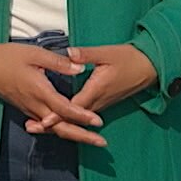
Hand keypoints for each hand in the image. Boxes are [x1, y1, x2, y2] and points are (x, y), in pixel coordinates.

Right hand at [0, 41, 105, 146]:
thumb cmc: (7, 57)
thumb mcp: (35, 54)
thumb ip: (59, 63)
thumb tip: (80, 68)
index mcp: (38, 90)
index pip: (64, 108)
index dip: (82, 116)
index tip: (98, 122)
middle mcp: (34, 105)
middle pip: (61, 128)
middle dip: (82, 136)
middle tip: (102, 143)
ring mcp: (29, 109)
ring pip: (53, 129)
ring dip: (73, 135)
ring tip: (91, 139)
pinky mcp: (26, 109)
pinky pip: (46, 125)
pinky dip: (60, 130)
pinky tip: (71, 131)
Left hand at [25, 44, 157, 141]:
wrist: (149, 68)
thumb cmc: (129, 59)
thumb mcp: (107, 53)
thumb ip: (87, 54)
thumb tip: (69, 52)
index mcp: (96, 90)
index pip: (74, 107)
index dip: (58, 114)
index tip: (43, 120)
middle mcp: (97, 102)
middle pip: (71, 118)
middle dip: (52, 124)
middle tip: (31, 128)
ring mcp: (99, 104)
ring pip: (75, 120)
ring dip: (58, 123)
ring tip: (37, 126)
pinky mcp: (100, 103)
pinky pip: (81, 116)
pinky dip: (67, 119)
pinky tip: (55, 118)